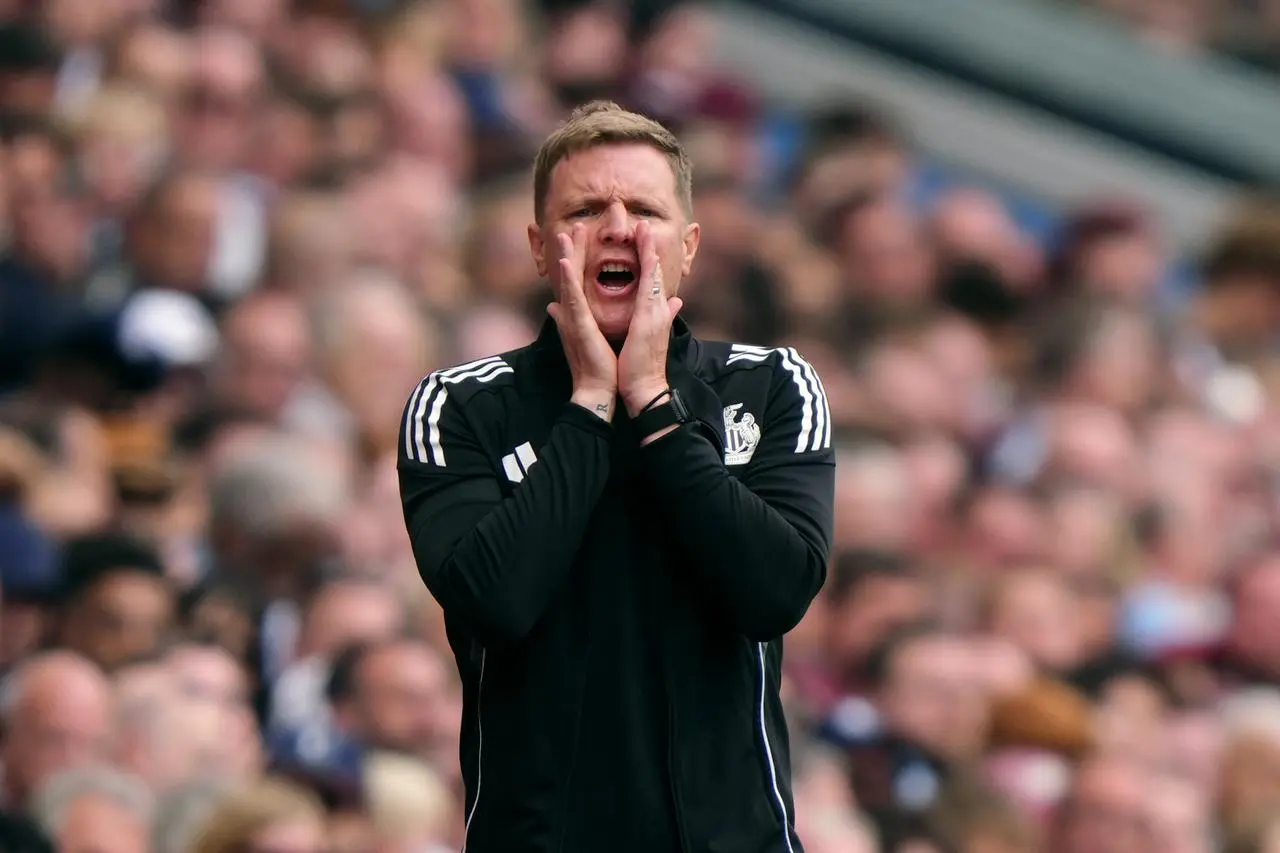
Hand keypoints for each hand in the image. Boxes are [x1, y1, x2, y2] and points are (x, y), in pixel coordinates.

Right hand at [546, 223, 617, 420]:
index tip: (581, 236)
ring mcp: (573, 318)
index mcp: (578, 313)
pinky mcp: (578, 325)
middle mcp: (571, 312)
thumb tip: (552, 306)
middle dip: (572, 249)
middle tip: (573, 226)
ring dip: (566, 256)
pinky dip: (568, 280)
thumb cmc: (596, 365)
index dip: (578, 257)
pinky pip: (572, 299)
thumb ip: (569, 319)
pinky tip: (564, 263)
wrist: (598, 388)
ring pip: (568, 281)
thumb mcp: (586, 334)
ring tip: (565, 233)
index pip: (578, 279)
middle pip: (570, 274)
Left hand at [619, 221, 682, 416]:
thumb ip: (664, 316)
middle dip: (649, 247)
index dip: (648, 260)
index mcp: (654, 313)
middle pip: (655, 271)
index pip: (652, 282)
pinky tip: (640, 247)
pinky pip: (647, 282)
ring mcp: (656, 310)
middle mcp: (658, 309)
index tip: (641, 241)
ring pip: (653, 272)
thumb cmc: (642, 367)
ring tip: (641, 226)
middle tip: (643, 224)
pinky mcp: (649, 315)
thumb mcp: (651, 336)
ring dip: (646, 248)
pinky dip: (645, 262)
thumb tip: (676, 301)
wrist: (645, 388)